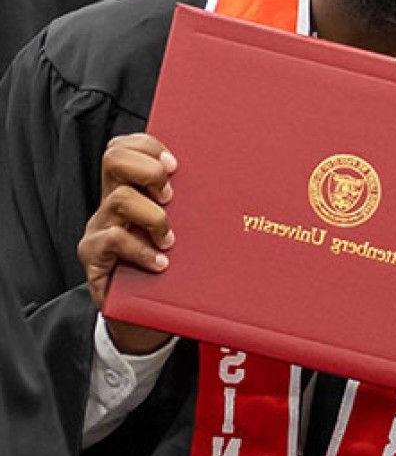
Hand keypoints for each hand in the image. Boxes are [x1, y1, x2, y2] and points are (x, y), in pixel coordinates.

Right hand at [77, 133, 176, 354]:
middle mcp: (111, 201)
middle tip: (171, 195)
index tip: (176, 164)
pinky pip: (114, 240)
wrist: (140, 309)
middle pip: (114, 158)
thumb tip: (241, 178)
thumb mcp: (181, 225)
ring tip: (170, 239)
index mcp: (131, 187)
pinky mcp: (93, 255)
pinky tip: (161, 263)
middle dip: (148, 170)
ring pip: (120, 199)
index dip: (149, 146)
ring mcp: (99, 227)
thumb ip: (192, 202)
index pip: (125, 147)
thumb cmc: (169, 260)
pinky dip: (143, 251)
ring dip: (155, 217)